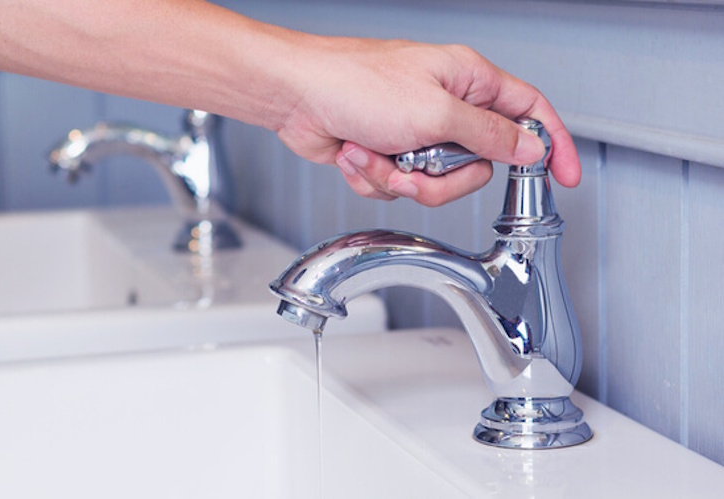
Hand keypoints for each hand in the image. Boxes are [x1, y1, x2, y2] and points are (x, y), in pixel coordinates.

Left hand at [273, 38, 579, 205]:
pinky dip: (373, 176)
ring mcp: (414, 132)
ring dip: (400, 178)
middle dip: (441, 179)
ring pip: (435, 183)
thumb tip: (529, 147)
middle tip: (415, 167)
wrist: (295, 96)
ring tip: (375, 153)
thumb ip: (489, 134)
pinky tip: (355, 153)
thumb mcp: (434, 112)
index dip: (551, 144)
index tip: (565, 176)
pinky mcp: (386, 153)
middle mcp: (444, 106)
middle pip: (477, 165)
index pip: (528, 112)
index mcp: (467, 80)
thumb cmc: (353, 83)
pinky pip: (397, 185)